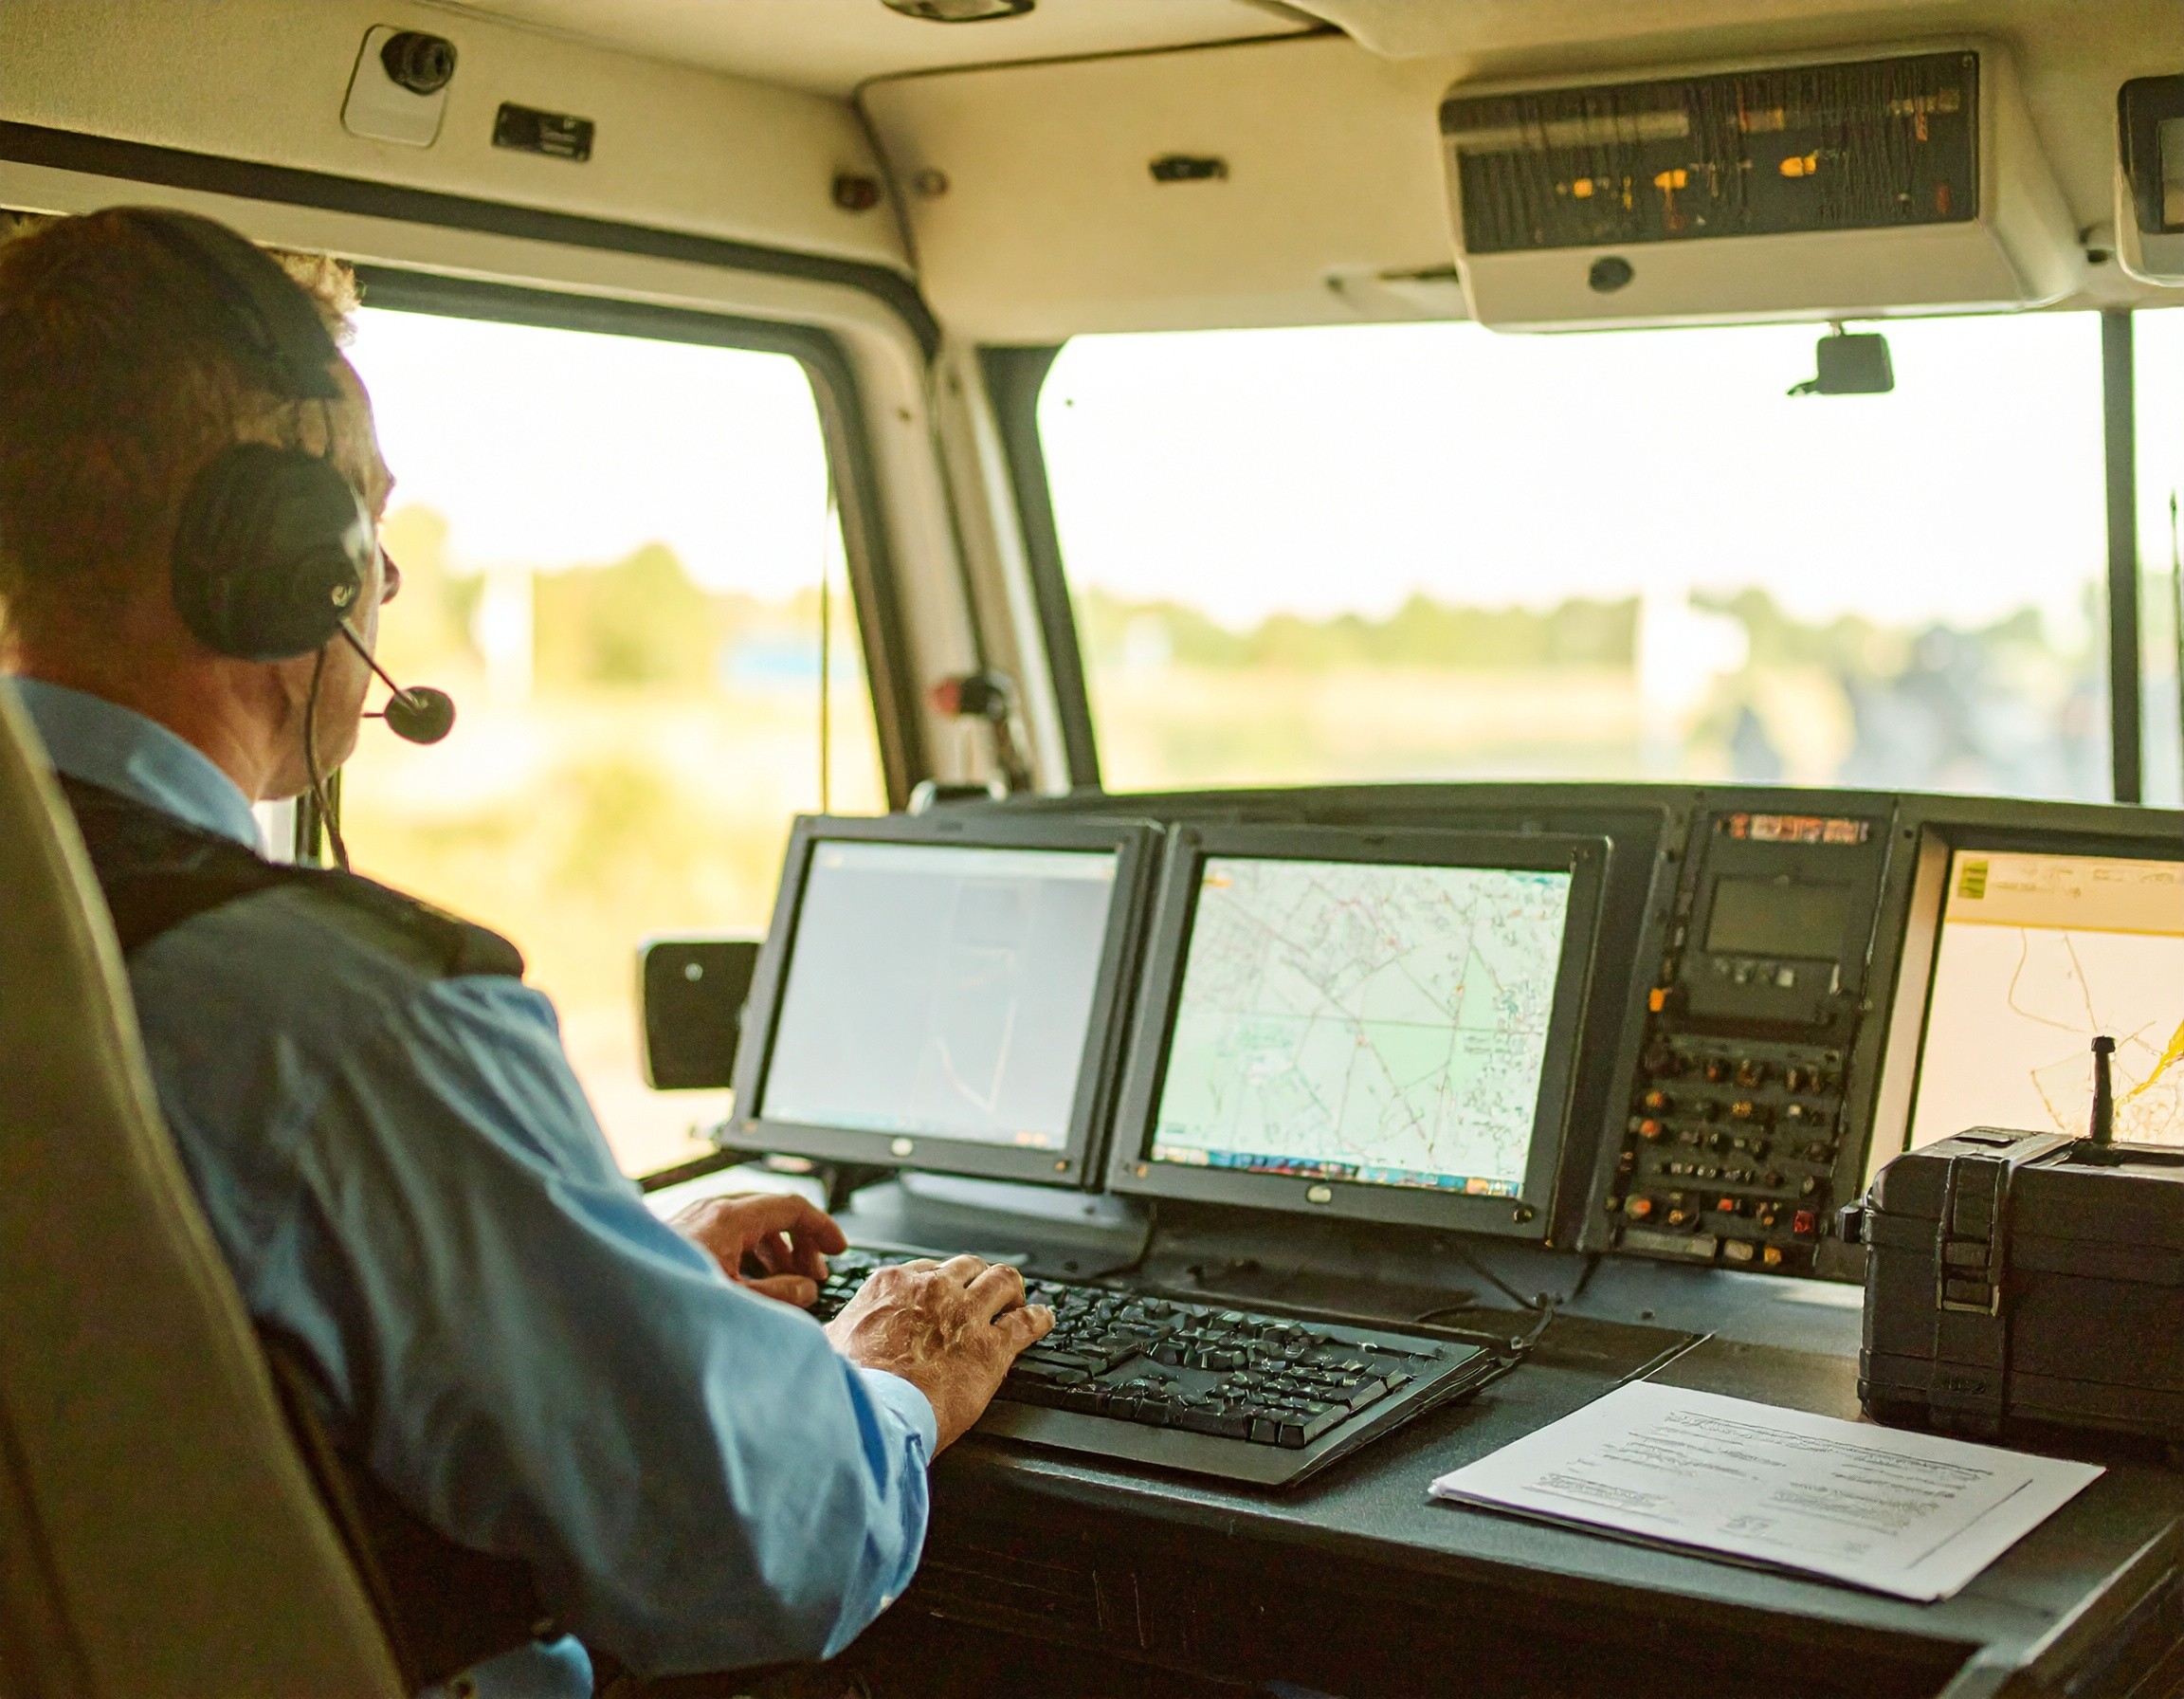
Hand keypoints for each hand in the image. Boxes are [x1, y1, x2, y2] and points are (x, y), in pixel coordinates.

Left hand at [668, 1191, 847, 1307]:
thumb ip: (781, 1295)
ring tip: (788, 1284)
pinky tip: (755, 1284)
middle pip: (773, 1213)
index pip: (792, 1207)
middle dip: (800, 1243)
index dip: (822, 1228)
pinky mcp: (684, 1236)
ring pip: (751, 1224)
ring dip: (776, 1251)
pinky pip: (730, 1235)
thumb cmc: (667, 1303)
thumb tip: (806, 1289)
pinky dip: (752, 1254)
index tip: (839, 1249)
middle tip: (814, 1274)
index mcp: (729, 1217)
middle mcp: (711, 1211)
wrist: (612, 1306)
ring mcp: (695, 1220)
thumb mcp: (738, 1302)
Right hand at [823, 1255, 1053, 1450]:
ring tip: (1016, 1300)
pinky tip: (1044, 1319)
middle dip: (978, 1279)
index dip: (940, 1283)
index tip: (944, 1294)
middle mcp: (933, 1290)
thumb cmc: (847, 1385)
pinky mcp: (991, 1347)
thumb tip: (824, 1340)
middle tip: (983, 1296)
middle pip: (968, 1267)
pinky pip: (1027, 1322)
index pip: (926, 1270)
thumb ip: (836, 1334)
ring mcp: (965, 1315)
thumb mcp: (828, 1346)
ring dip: (1012, 1290)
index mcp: (892, 1285)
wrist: (871, 1414)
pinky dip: (1039, 1318)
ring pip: (1003, 1280)